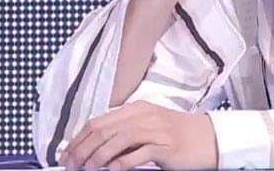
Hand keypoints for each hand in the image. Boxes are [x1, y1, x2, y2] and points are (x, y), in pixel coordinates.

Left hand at [58, 100, 217, 170]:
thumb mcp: (148, 128)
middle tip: (71, 165)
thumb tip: (93, 147)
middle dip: (82, 148)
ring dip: (98, 156)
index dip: (78, 139)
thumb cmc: (176, 135)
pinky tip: (112, 170)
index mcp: (136, 109)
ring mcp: (155, 129)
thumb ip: (124, 133)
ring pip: (118, 139)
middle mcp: (144, 115)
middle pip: (104, 129)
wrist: (207, 138)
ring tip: (88, 169)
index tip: (66, 154)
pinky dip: (121, 163)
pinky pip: (138, 153)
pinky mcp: (166, 145)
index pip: (98, 121)